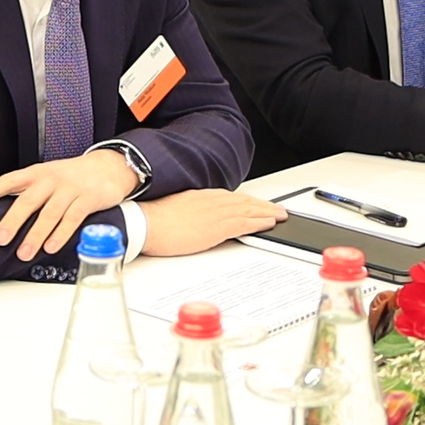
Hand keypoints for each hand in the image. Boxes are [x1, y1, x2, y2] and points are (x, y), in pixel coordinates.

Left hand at [0, 149, 135, 260]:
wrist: (108, 167)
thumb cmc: (72, 176)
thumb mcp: (48, 176)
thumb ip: (28, 192)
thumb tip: (3, 215)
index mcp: (37, 173)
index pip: (12, 179)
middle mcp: (51, 179)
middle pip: (28, 200)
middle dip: (13, 221)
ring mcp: (70, 189)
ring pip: (50, 213)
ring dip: (35, 235)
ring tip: (24, 253)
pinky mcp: (88, 199)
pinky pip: (72, 218)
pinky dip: (61, 234)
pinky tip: (51, 246)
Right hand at [138, 189, 286, 255]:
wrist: (144, 223)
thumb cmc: (152, 219)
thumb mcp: (173, 210)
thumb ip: (188, 212)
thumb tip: (192, 219)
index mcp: (200, 196)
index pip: (230, 198)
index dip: (246, 201)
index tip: (256, 204)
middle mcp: (211, 201)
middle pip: (243, 202)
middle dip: (262, 205)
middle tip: (277, 209)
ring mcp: (215, 213)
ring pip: (248, 210)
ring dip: (266, 212)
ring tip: (279, 215)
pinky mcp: (217, 228)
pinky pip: (244, 223)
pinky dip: (259, 222)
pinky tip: (268, 223)